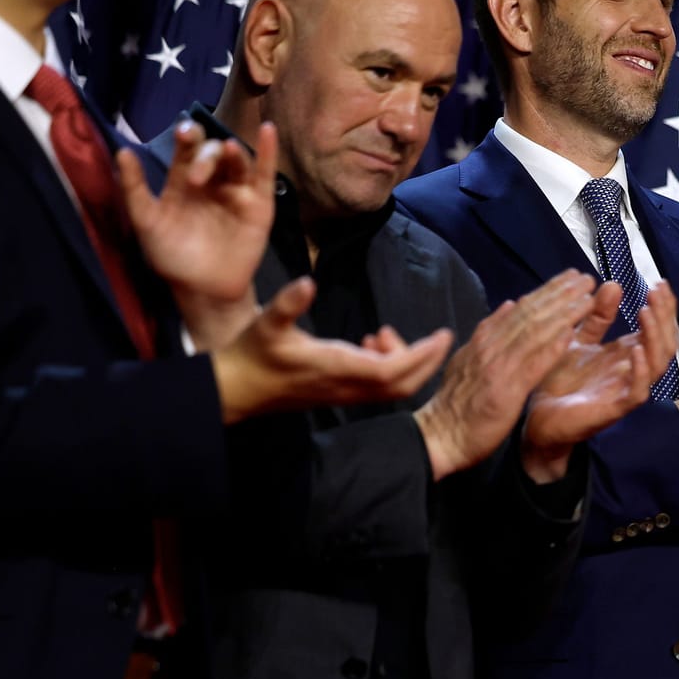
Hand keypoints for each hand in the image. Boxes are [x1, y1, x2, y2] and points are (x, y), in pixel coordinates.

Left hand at [117, 120, 277, 310]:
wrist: (202, 288)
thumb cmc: (172, 256)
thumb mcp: (147, 222)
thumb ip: (134, 189)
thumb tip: (122, 151)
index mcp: (184, 181)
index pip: (187, 150)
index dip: (186, 137)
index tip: (182, 134)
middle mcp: (212, 181)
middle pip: (213, 152)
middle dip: (206, 154)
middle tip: (197, 176)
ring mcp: (237, 191)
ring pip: (238, 160)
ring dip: (231, 153)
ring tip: (227, 153)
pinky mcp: (259, 205)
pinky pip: (265, 174)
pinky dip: (269, 151)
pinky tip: (269, 130)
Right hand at [211, 276, 451, 423]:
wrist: (236, 390)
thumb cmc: (252, 354)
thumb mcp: (266, 323)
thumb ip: (287, 304)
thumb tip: (307, 283)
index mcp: (336, 367)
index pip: (393, 370)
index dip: (421, 355)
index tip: (442, 336)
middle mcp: (347, 386)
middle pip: (404, 384)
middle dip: (428, 362)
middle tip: (441, 336)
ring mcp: (346, 394)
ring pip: (394, 389)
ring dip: (407, 363)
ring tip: (385, 334)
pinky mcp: (341, 394)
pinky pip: (379, 388)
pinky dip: (390, 368)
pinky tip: (371, 344)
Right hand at [412, 270, 597, 479]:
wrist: (441, 436)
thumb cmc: (457, 403)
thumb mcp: (469, 359)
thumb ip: (490, 333)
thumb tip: (509, 304)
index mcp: (485, 340)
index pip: (521, 309)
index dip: (547, 291)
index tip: (570, 277)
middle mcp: (491, 347)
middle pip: (531, 314)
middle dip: (560, 294)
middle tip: (586, 277)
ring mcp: (498, 367)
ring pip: (534, 332)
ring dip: (563, 313)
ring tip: (588, 298)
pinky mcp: (506, 390)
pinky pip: (532, 365)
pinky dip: (551, 348)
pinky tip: (572, 336)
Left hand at [520, 280, 678, 482]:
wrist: (537, 421)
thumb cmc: (559, 384)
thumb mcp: (578, 342)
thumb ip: (596, 317)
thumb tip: (613, 284)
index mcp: (626, 356)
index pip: (657, 329)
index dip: (663, 308)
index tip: (659, 283)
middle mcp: (632, 372)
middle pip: (664, 343)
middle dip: (664, 316)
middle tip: (656, 291)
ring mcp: (625, 391)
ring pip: (658, 365)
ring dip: (655, 337)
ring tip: (647, 312)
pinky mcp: (614, 409)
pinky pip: (638, 392)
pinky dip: (641, 371)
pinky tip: (636, 350)